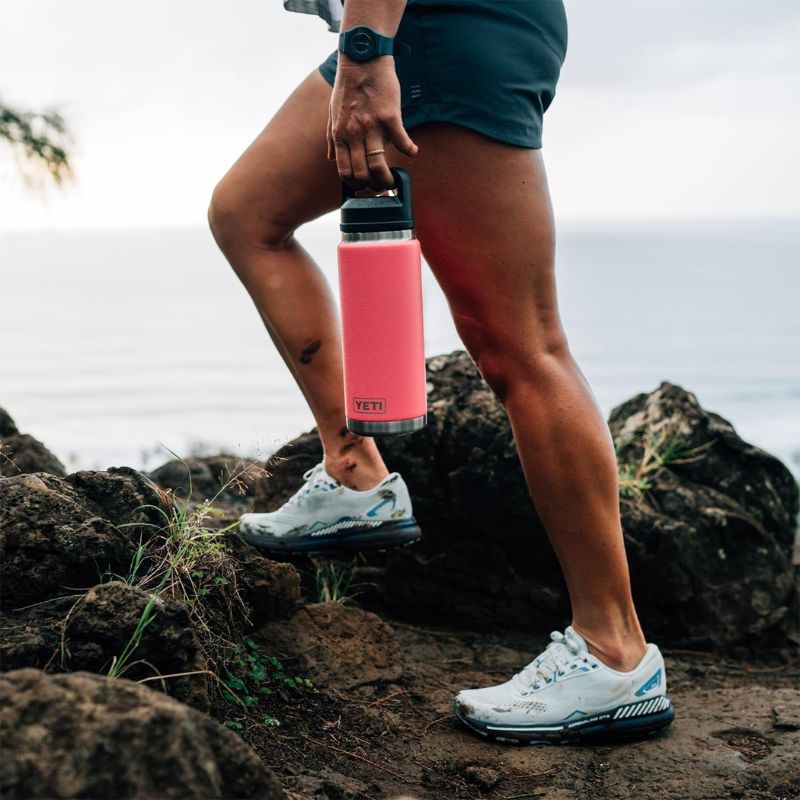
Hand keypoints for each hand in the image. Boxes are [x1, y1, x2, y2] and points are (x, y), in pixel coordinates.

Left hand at [327, 54, 418, 190]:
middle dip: (374, 186)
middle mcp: (354, 134)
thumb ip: (332, 138)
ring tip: (395, 179)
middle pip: (363, 174)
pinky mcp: (390, 116)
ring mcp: (371, 127)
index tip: (366, 187)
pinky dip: (409, 151)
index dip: (356, 185)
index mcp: (340, 135)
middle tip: (383, 185)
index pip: (345, 172)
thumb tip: (330, 158)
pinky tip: (412, 151)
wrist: (362, 59)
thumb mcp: (333, 113)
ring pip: (379, 166)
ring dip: (389, 178)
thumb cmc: (348, 86)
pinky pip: (401, 142)